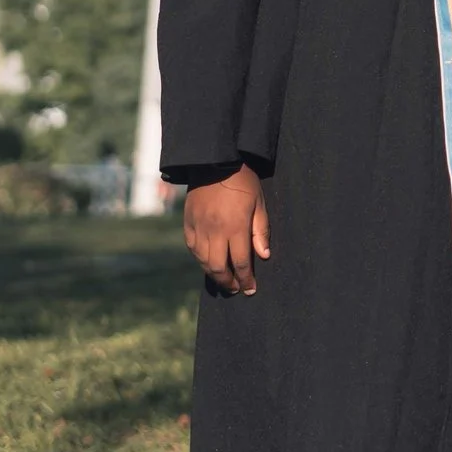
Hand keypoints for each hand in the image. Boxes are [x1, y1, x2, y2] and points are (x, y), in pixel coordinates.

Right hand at [184, 166, 270, 294]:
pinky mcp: (188, 223)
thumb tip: (264, 256)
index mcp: (235, 226)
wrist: (215, 162)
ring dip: (213, 274)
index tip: (250, 290)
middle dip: (228, 282)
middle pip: (218, 267)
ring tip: (224, 280)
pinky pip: (193, 248)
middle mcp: (214, 231)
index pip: (240, 262)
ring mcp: (199, 227)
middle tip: (236, 288)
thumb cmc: (243, 181)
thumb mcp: (259, 203)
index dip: (245, 279)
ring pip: (203, 260)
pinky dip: (201, 259)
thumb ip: (261, 231)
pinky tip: (208, 262)